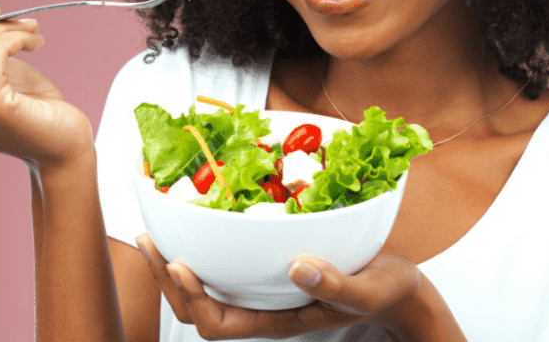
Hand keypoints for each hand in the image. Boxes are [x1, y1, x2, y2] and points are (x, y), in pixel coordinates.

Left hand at [136, 235, 429, 340]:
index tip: (180, 264)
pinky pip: (225, 268)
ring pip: (206, 291)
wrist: (399, 289)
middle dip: (169, 279)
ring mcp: (264, 293)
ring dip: (177, 265)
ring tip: (156, 235)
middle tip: (149, 242)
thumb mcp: (368, 289)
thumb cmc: (385, 292)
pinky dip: (203, 248)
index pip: (219, 325)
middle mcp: (263, 309)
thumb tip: (298, 267)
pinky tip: (197, 224)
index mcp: (279, 321)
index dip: (192, 299)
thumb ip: (336, 284)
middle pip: (200, 309)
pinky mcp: (270, 272)